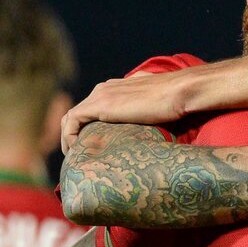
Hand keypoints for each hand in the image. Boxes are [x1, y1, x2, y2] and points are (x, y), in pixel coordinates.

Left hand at [61, 69, 189, 152]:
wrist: (179, 92)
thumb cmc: (176, 102)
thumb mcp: (156, 107)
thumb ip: (147, 113)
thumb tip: (153, 129)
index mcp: (117, 88)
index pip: (92, 107)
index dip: (86, 128)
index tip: (90, 147)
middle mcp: (105, 89)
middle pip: (78, 113)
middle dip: (73, 135)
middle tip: (78, 156)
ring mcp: (101, 95)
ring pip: (71, 117)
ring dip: (68, 138)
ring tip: (74, 158)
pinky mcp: (100, 105)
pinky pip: (72, 121)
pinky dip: (69, 136)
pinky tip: (75, 152)